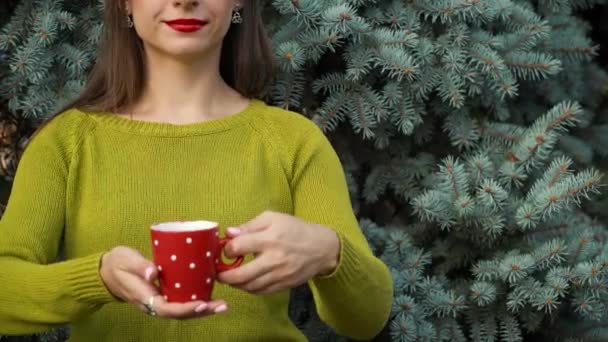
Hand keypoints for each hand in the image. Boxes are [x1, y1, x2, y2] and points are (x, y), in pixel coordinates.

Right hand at [99, 246, 227, 318]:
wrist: (107, 270)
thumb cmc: (117, 264)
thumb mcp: (126, 261)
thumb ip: (140, 266)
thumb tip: (154, 273)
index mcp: (145, 297)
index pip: (167, 309)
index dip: (186, 309)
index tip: (202, 304)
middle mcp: (154, 303)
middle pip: (179, 313)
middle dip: (202, 311)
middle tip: (221, 305)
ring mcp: (159, 300)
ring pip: (182, 309)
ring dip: (203, 308)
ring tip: (222, 304)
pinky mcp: (164, 293)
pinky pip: (181, 300)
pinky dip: (196, 299)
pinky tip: (211, 294)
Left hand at [217, 211, 339, 294]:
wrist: (321, 247)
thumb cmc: (295, 229)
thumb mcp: (273, 218)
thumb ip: (249, 225)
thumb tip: (229, 233)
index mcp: (269, 238)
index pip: (238, 247)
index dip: (226, 249)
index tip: (225, 249)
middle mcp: (274, 259)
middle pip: (240, 275)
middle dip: (224, 276)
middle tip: (218, 273)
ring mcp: (279, 275)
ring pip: (249, 287)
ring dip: (236, 284)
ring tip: (230, 278)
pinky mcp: (284, 285)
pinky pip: (261, 292)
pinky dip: (249, 289)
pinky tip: (246, 282)